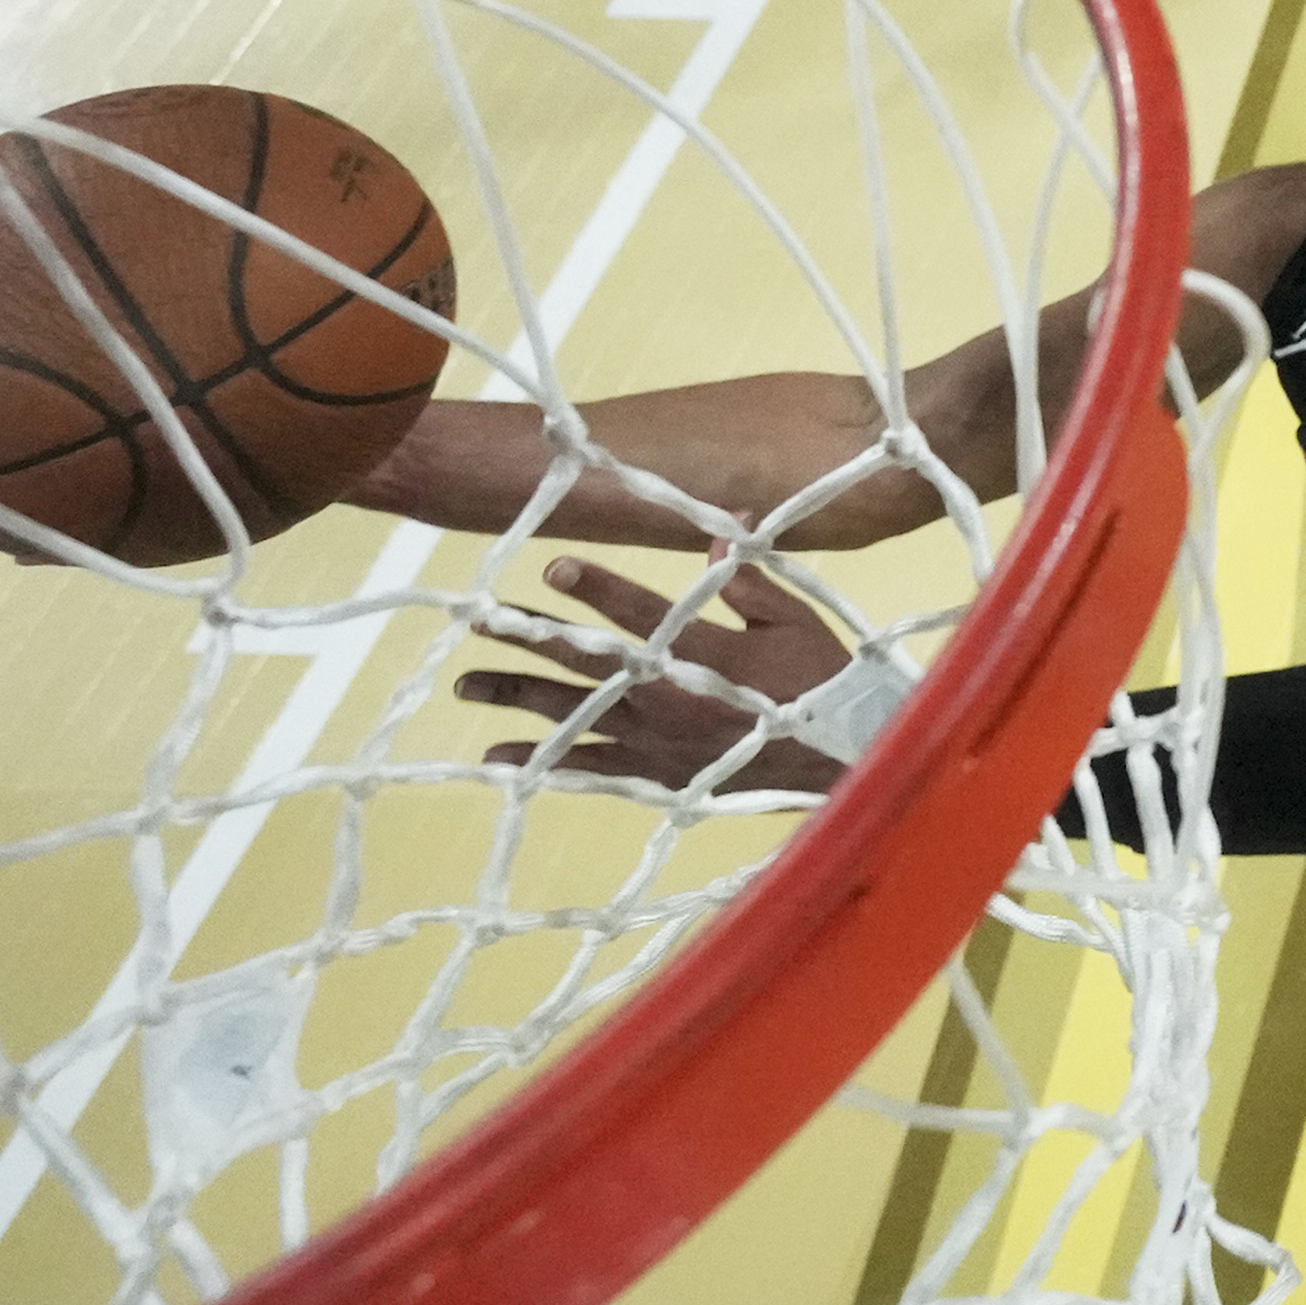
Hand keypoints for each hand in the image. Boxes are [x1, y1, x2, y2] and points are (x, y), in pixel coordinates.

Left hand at [458, 551, 848, 795]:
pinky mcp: (654, 774)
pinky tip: (501, 756)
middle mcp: (667, 698)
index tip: (552, 566)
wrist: (838, 762)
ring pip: (573, 717)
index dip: (595, 588)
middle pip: (586, 664)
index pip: (640, 614)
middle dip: (529, 638)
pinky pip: (589, 769)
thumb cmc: (821, 685)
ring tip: (467, 684)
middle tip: (479, 619)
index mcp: (703, 654)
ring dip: (518, 697)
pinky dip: (545, 762)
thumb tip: (720, 530)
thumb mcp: (798, 623)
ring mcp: (655, 740)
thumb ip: (751, 584)